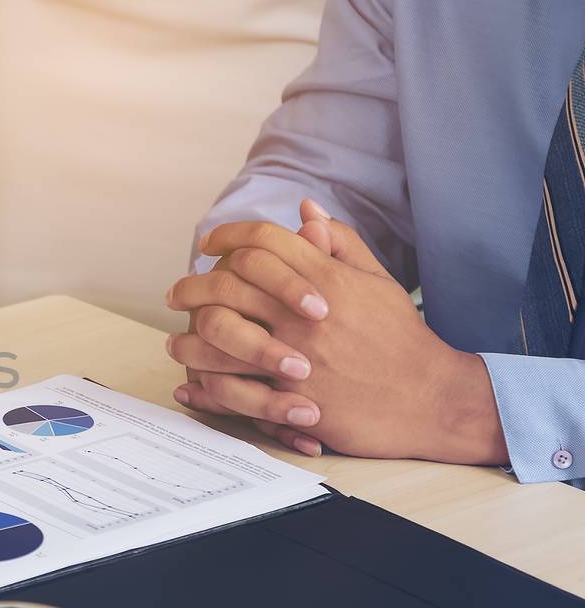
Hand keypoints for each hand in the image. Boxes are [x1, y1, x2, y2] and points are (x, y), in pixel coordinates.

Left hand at [165, 200, 506, 463]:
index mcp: (326, 279)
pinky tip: (191, 382)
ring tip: (177, 340)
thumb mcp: (377, 280)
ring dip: (189, 337)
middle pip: (228, 284)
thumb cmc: (401, 337)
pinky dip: (204, 386)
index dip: (228, 235)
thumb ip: (339, 242)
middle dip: (191, 286)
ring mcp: (297, 356)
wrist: (431, 398)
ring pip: (219, 336)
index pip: (263, 241)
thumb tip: (305, 208)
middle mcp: (305, 314)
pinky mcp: (292, 399)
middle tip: (176, 293)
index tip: (209, 244)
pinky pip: (232, 388)